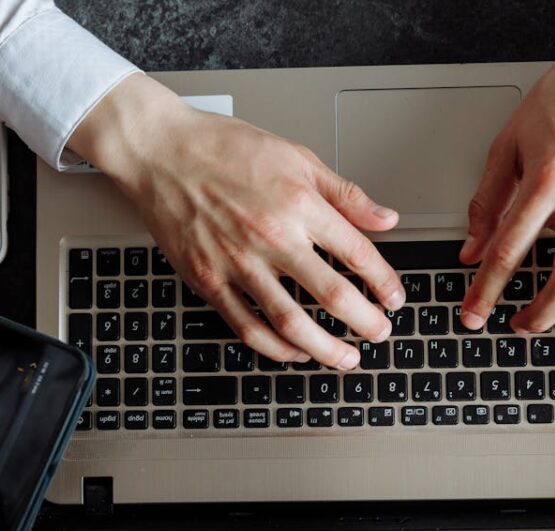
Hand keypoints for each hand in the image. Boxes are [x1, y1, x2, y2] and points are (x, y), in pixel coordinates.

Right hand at [70, 75, 405, 369]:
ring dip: (324, 348)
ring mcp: (237, 262)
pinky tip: (294, 352)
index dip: (384, 283)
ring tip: (344, 358)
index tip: (394, 299)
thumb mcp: (295, 156)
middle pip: (331, 295)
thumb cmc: (223, 148)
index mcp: (299, 204)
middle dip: (364, 323)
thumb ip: (344, 194)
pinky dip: (274, 348)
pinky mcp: (207, 279)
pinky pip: (246, 325)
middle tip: (380, 335)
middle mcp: (271, 236)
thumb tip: (386, 219)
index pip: (357, 254)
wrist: (160, 151)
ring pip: (290, 321)